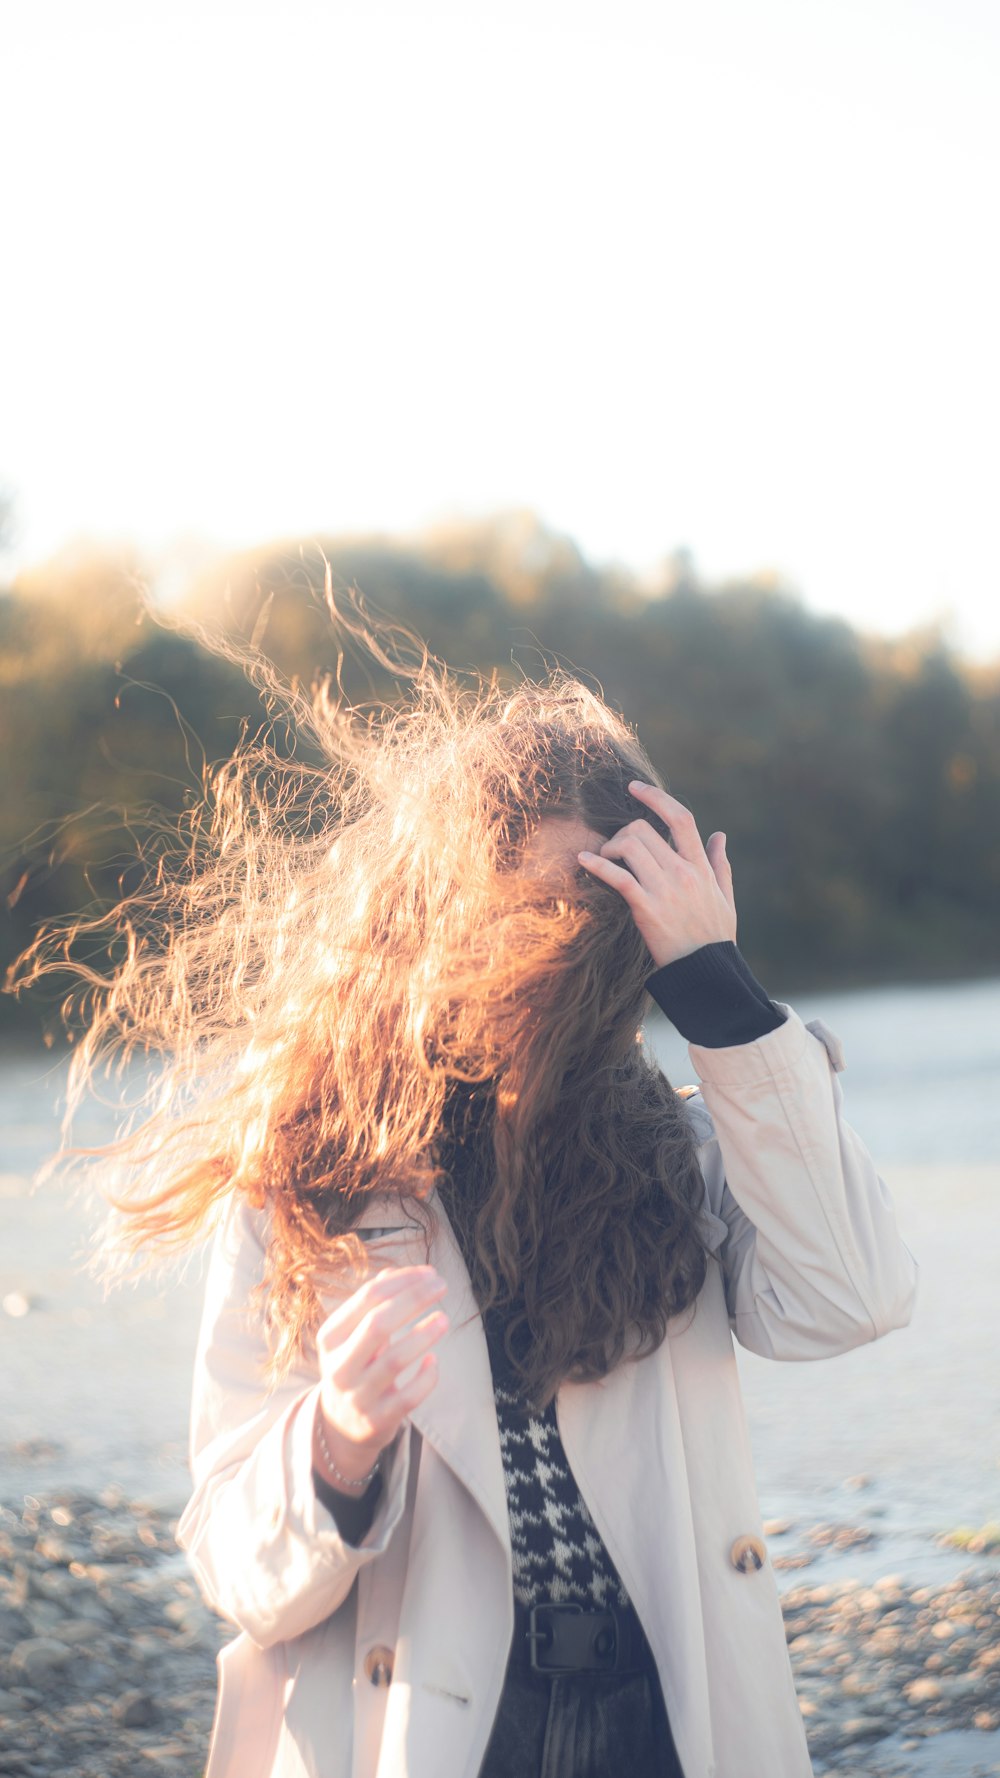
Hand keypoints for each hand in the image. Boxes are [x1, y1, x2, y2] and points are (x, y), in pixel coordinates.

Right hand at [314, 1265, 448, 1486]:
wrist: (339, 1426)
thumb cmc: (354, 1366)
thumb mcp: (351, 1336)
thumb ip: (370, 1304)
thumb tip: (394, 1272)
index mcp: (331, 1337)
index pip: (368, 1297)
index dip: (402, 1281)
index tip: (429, 1273)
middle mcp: (340, 1365)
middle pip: (379, 1323)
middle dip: (414, 1300)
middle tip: (442, 1286)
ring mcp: (358, 1395)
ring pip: (395, 1360)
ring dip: (423, 1335)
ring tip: (444, 1319)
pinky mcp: (378, 1420)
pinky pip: (408, 1397)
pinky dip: (426, 1377)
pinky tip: (433, 1361)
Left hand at [576, 782, 736, 968]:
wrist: (708, 972)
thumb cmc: (715, 937)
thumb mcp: (725, 897)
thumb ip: (720, 864)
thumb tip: (720, 835)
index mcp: (701, 866)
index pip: (680, 818)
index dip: (656, 797)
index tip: (635, 788)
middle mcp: (683, 872)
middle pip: (645, 829)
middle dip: (624, 832)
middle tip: (616, 847)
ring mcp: (665, 889)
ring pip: (630, 846)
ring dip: (610, 847)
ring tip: (604, 859)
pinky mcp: (646, 909)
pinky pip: (618, 877)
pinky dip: (596, 864)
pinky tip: (583, 859)